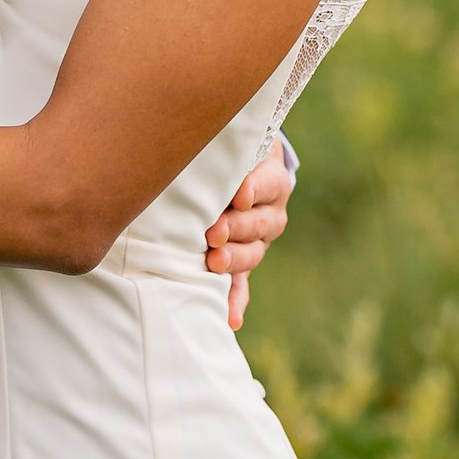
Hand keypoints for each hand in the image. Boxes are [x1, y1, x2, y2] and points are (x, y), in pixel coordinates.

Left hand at [205, 141, 292, 329]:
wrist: (235, 169)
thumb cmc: (224, 152)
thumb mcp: (231, 142)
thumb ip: (219, 145)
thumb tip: (186, 139)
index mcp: (271, 180)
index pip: (267, 183)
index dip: (253, 188)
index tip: (239, 194)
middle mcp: (270, 213)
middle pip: (260, 223)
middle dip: (237, 227)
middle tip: (214, 231)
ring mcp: (257, 241)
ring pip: (252, 254)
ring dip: (234, 260)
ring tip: (214, 262)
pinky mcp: (242, 261)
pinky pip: (242, 284)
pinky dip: (235, 301)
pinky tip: (229, 318)